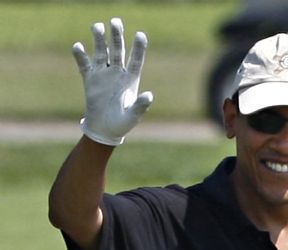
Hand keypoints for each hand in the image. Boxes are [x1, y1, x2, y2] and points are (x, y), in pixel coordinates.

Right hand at [73, 18, 152, 145]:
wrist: (104, 130)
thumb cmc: (122, 124)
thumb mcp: (133, 116)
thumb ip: (140, 106)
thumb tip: (149, 96)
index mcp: (131, 80)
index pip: (136, 59)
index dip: (138, 47)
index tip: (140, 34)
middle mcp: (118, 74)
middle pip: (118, 50)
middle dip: (117, 36)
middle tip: (115, 21)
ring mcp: (103, 75)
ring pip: (102, 53)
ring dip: (99, 40)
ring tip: (97, 26)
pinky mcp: (90, 80)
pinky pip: (85, 65)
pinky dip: (81, 56)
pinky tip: (78, 46)